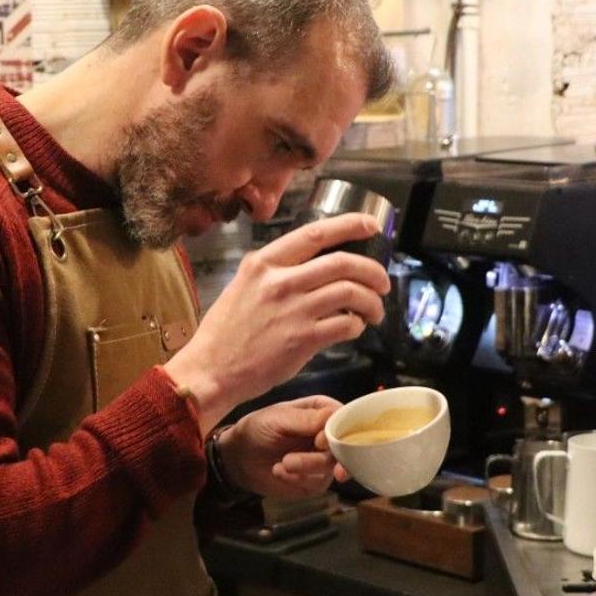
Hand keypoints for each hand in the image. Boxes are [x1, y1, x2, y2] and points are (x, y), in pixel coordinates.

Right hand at [165, 214, 390, 432]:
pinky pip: (345, 324)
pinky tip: (353, 328)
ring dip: (372, 301)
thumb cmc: (225, 331)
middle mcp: (280, 281)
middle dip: (373, 271)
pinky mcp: (303, 339)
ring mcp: (293, 310)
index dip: (349, 225)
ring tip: (374, 311)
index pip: (315, 233)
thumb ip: (276, 273)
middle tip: (383, 282)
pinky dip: (357, 325)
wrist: (212, 370)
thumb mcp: (243, 286)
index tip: (372, 225)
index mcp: (264, 262)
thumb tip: (315, 268)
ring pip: (351, 292)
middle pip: (343, 263)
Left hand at [215, 396, 348, 498]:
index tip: (318, 441)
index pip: (346, 419)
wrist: (239, 458)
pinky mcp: (316, 480)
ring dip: (306, 468)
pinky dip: (298, 479)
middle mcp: (329, 435)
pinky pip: (318, 483)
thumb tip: (335, 416)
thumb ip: (306, 419)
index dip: (338, 432)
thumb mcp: (278, 418)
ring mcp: (324, 459)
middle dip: (322, 457)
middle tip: (296, 460)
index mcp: (323, 412)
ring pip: (333, 467)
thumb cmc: (257, 428)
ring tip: (283, 464)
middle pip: (345, 447)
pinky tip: (279, 471)